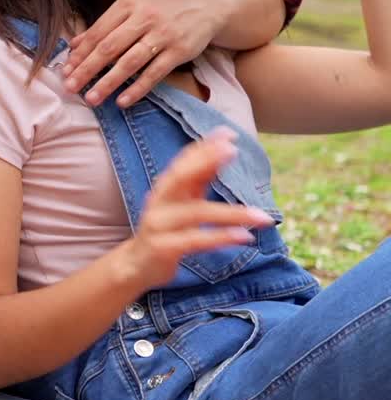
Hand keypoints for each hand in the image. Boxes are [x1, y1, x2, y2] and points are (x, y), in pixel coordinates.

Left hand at [63, 0, 222, 106]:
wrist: (206, 5)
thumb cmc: (162, 8)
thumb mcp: (133, 8)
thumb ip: (104, 25)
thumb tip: (74, 44)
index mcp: (128, 5)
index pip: (98, 32)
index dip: (80, 53)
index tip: (65, 71)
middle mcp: (144, 17)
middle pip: (109, 47)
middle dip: (87, 69)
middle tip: (70, 88)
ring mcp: (163, 35)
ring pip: (130, 62)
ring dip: (108, 82)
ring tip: (91, 98)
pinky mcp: (179, 51)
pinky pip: (154, 73)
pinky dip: (137, 89)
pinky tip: (122, 101)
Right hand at [127, 129, 273, 287]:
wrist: (136, 265)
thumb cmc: (165, 229)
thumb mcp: (182, 202)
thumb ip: (199, 179)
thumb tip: (224, 150)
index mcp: (165, 188)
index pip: (184, 161)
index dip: (205, 146)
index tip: (229, 134)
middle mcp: (159, 201)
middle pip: (181, 177)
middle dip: (205, 161)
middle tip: (232, 150)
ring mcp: (160, 224)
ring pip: (197, 213)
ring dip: (232, 213)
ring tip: (263, 216)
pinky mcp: (164, 248)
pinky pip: (196, 240)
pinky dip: (221, 237)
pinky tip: (245, 236)